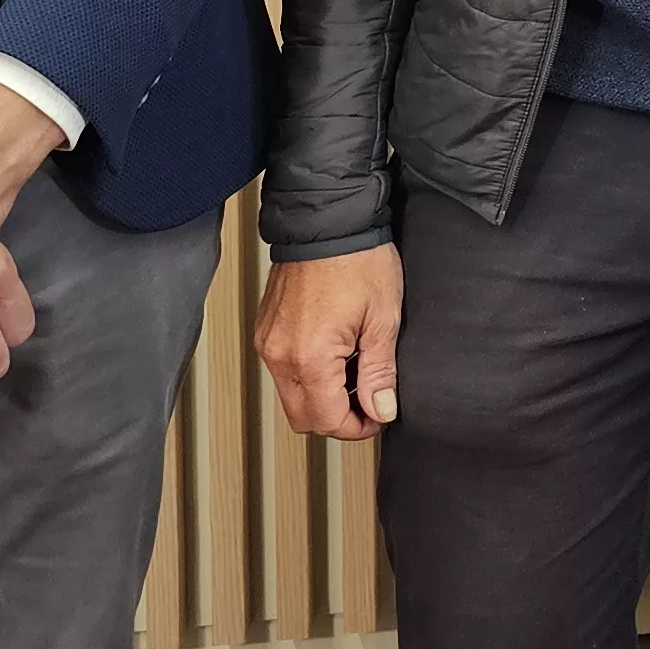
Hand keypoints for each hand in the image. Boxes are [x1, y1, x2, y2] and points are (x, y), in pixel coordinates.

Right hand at [258, 247, 404, 437]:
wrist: (328, 221)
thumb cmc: (357, 259)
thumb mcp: (383, 318)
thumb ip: (380, 372)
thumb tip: (382, 410)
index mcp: (309, 357)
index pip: (328, 420)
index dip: (358, 427)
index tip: (379, 414)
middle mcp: (280, 354)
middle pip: (303, 418)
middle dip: (337, 418)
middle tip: (369, 400)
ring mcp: (268, 341)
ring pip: (291, 396)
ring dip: (321, 397)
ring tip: (354, 371)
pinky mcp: (266, 330)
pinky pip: (282, 371)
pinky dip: (307, 374)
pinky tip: (335, 354)